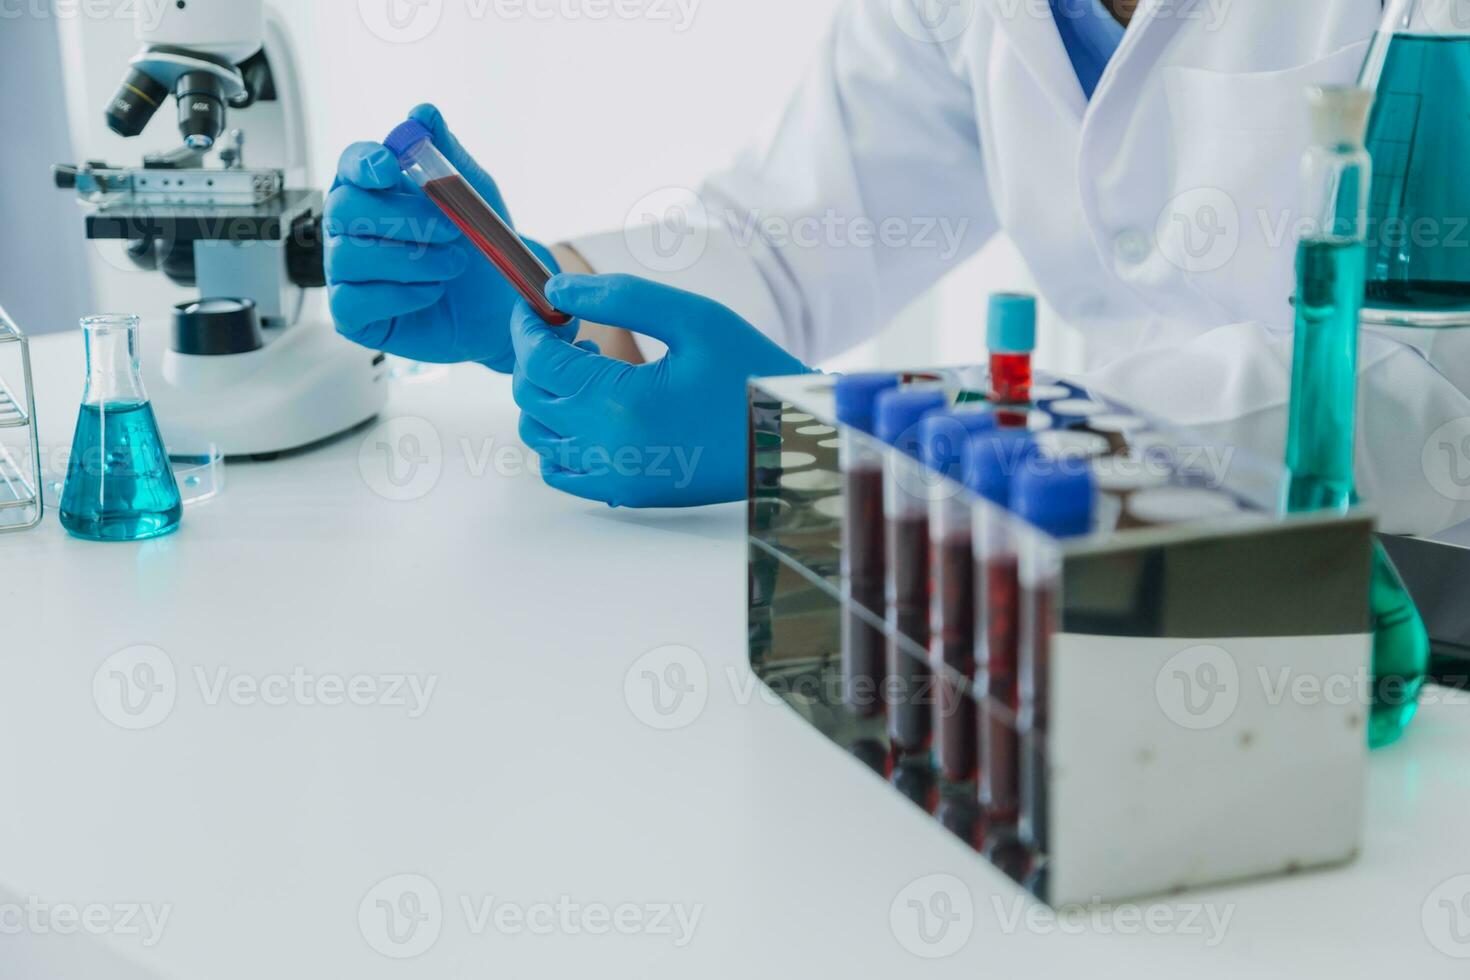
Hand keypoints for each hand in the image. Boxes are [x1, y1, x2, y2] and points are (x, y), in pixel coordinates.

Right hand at [324, 103, 556, 372]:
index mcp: (372, 190)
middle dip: (401, 217)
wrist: (502, 303)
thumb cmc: (481, 245)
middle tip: (451, 229)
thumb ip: (447, 153)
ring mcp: (346, 272)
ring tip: (452, 264)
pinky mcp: (352, 314)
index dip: (364, 163)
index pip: (350, 166)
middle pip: (343, 208)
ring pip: (349, 255)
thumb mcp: (474, 193)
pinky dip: (400, 294)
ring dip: (410, 259)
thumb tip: (423, 113)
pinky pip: (354, 300)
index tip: (390, 167)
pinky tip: (432, 291)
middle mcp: (349, 228)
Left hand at [511, 274, 810, 507]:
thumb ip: (623, 296)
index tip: (538, 304)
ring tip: (590, 365)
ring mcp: (616, 477)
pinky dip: (559, 439)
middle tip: (571, 329)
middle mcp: (609, 448)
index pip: (539, 361)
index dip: (528, 326)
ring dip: (547, 396)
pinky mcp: (629, 492)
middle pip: (532, 397)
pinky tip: (592, 409)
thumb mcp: (695, 319)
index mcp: (621, 402)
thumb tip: (557, 289)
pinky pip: (563, 472)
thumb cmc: (753, 375)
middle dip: (536, 356)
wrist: (796, 439)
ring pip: (540, 437)